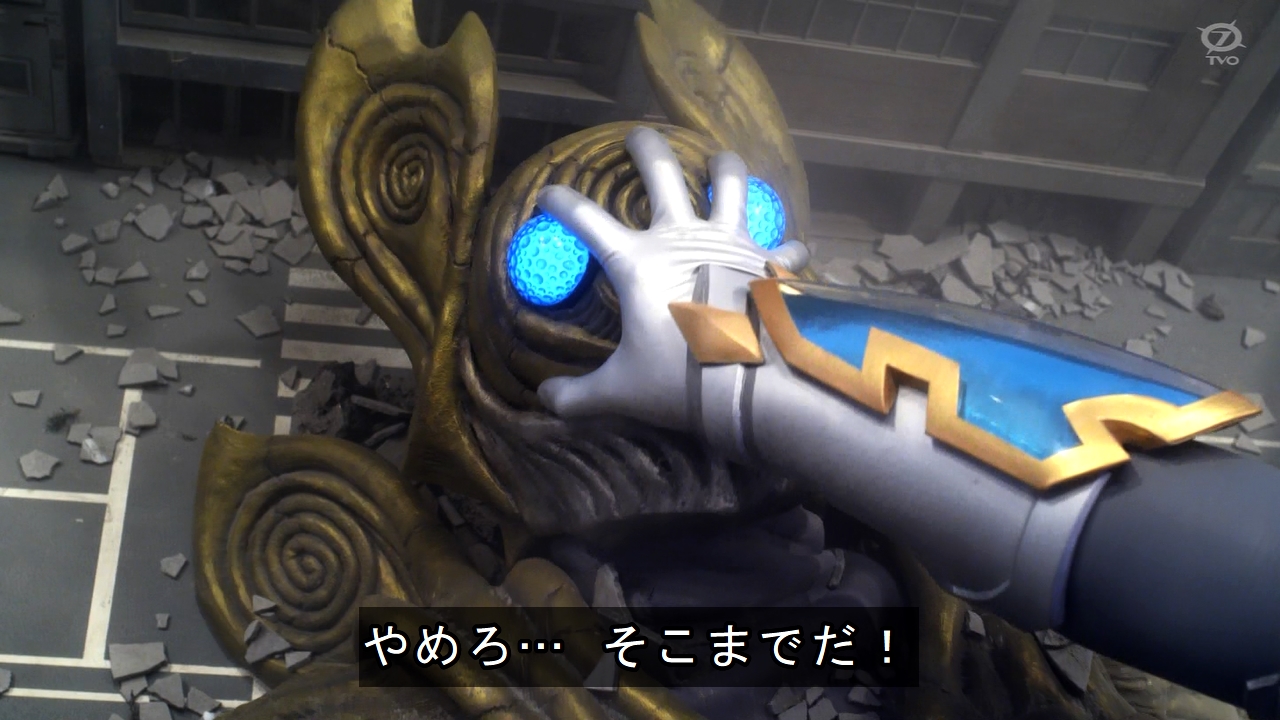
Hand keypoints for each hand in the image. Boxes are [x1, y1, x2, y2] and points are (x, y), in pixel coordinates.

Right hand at [535, 126, 807, 430]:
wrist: (758, 382)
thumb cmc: (682, 380)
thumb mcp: (623, 391)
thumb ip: (580, 396)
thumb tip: (546, 399)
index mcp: (638, 263)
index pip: (587, 221)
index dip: (562, 203)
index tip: (547, 193)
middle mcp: (683, 238)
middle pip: (662, 174)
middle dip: (646, 147)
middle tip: (638, 135)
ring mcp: (732, 242)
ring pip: (730, 182)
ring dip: (724, 166)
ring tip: (721, 159)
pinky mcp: (769, 261)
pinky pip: (784, 244)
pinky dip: (787, 246)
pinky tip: (792, 249)